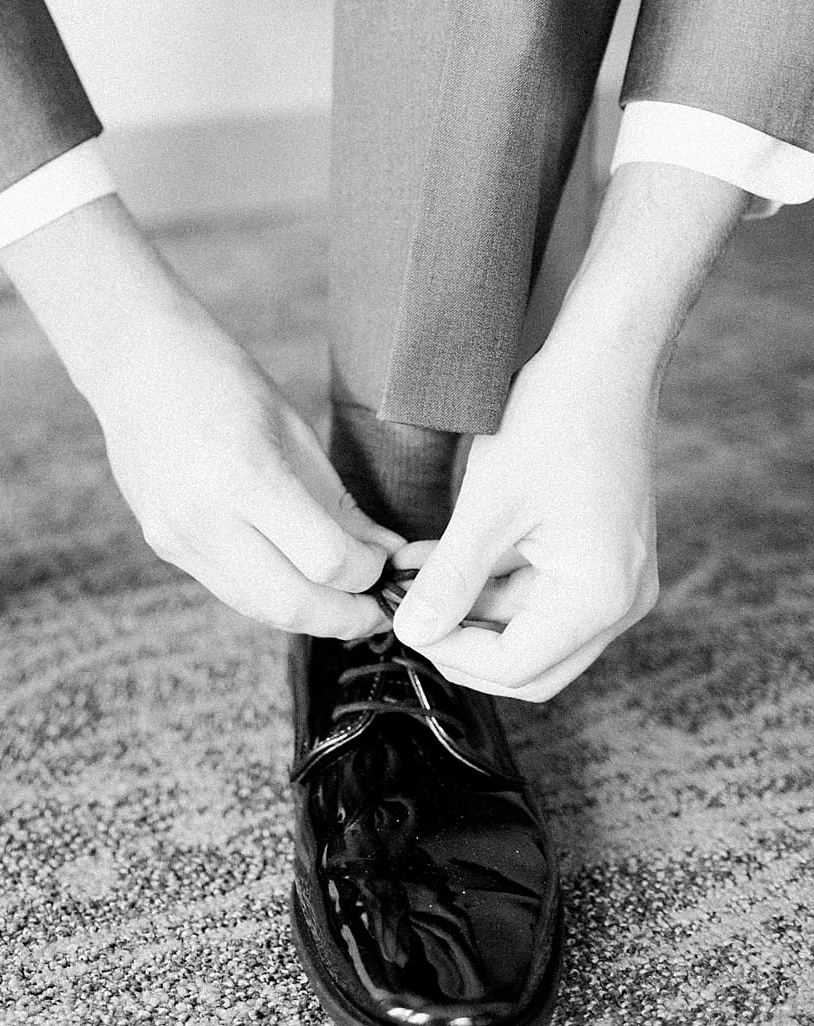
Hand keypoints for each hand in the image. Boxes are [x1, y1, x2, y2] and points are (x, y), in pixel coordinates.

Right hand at [96, 304, 400, 638]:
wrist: (135, 360)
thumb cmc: (223, 378)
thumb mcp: (293, 428)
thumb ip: (338, 501)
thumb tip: (386, 555)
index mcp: (247, 476)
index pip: (325, 560)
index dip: (369, 575)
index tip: (389, 565)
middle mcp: (206, 518)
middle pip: (292, 605)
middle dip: (346, 619)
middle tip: (379, 610)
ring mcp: (176, 537)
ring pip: (257, 607)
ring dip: (309, 615)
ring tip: (345, 601)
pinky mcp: (162, 544)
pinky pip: (229, 588)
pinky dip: (270, 592)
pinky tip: (296, 577)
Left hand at [390, 339, 659, 699]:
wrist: (603, 358)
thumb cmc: (555, 420)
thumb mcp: (490, 504)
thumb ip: (451, 577)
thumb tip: (411, 632)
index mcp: (600, 597)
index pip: (518, 667)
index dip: (453, 654)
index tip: (405, 623)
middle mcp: (620, 601)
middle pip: (532, 663)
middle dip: (465, 644)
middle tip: (410, 612)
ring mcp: (615, 578)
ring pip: (532, 629)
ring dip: (474, 610)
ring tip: (413, 573)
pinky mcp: (601, 554)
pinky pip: (542, 592)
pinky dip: (495, 582)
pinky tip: (444, 555)